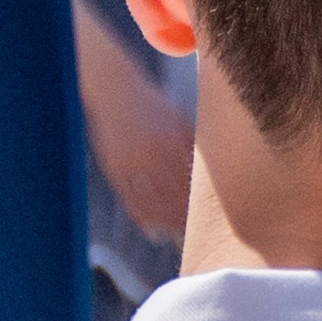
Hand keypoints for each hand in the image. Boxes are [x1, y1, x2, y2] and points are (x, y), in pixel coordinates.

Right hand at [90, 77, 194, 240]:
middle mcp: (150, 152)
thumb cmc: (152, 105)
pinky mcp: (113, 167)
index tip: (208, 217)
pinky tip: (150, 224)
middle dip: (182, 216)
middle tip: (194, 231)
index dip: (198, 203)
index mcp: (171, 139)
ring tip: (173, 232)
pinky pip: (128, 198)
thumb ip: (192, 147)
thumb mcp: (178, 120)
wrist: (114, 89)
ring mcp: (129, 161)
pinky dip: (140, 214)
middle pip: (171, 195)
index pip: (189, 181)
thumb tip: (204, 178)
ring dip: (162, 220)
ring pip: (149, 201)